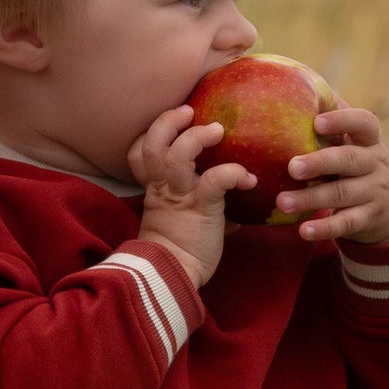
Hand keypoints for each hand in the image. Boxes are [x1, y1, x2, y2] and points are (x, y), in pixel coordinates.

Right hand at [127, 104, 254, 287]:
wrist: (173, 277)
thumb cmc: (180, 256)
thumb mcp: (184, 225)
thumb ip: (204, 209)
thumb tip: (236, 214)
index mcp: (155, 190)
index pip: (138, 153)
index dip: (148, 135)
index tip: (169, 125)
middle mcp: (163, 188)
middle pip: (152, 145)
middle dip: (167, 122)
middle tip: (188, 111)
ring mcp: (180, 196)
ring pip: (175, 155)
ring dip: (196, 137)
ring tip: (216, 130)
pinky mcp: (201, 207)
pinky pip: (216, 179)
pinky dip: (234, 173)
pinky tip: (249, 179)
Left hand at [275, 104, 388, 243]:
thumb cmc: (355, 164)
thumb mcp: (351, 142)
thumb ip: (329, 119)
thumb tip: (292, 81)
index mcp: (368, 139)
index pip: (364, 122)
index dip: (343, 120)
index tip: (317, 120)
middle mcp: (376, 162)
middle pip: (349, 160)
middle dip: (320, 162)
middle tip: (291, 166)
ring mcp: (375, 191)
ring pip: (343, 194)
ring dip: (311, 198)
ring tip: (282, 201)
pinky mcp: (370, 218)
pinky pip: (347, 223)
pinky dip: (325, 228)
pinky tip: (303, 231)